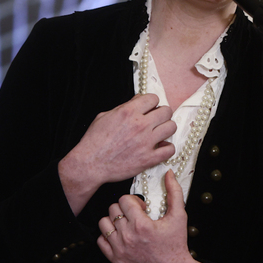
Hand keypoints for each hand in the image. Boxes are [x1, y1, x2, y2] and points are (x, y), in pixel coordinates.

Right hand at [59, 94, 175, 213]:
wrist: (90, 164)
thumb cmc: (94, 140)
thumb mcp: (105, 116)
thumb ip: (124, 107)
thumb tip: (138, 100)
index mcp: (129, 112)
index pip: (153, 98)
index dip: (152, 102)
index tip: (149, 108)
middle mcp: (140, 125)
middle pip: (166, 111)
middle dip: (162, 113)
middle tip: (156, 119)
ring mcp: (146, 142)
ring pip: (171, 127)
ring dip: (166, 128)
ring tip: (159, 132)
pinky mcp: (148, 158)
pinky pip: (170, 150)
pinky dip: (167, 148)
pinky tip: (160, 148)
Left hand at [97, 171, 204, 262]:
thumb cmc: (176, 244)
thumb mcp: (179, 215)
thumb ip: (174, 192)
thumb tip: (169, 173)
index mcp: (141, 224)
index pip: (124, 200)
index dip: (134, 201)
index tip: (142, 208)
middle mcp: (127, 236)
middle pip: (113, 209)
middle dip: (124, 209)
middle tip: (135, 216)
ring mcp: (119, 249)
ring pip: (104, 223)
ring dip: (114, 221)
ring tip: (126, 224)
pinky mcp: (115, 259)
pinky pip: (100, 241)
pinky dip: (108, 236)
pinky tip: (120, 236)